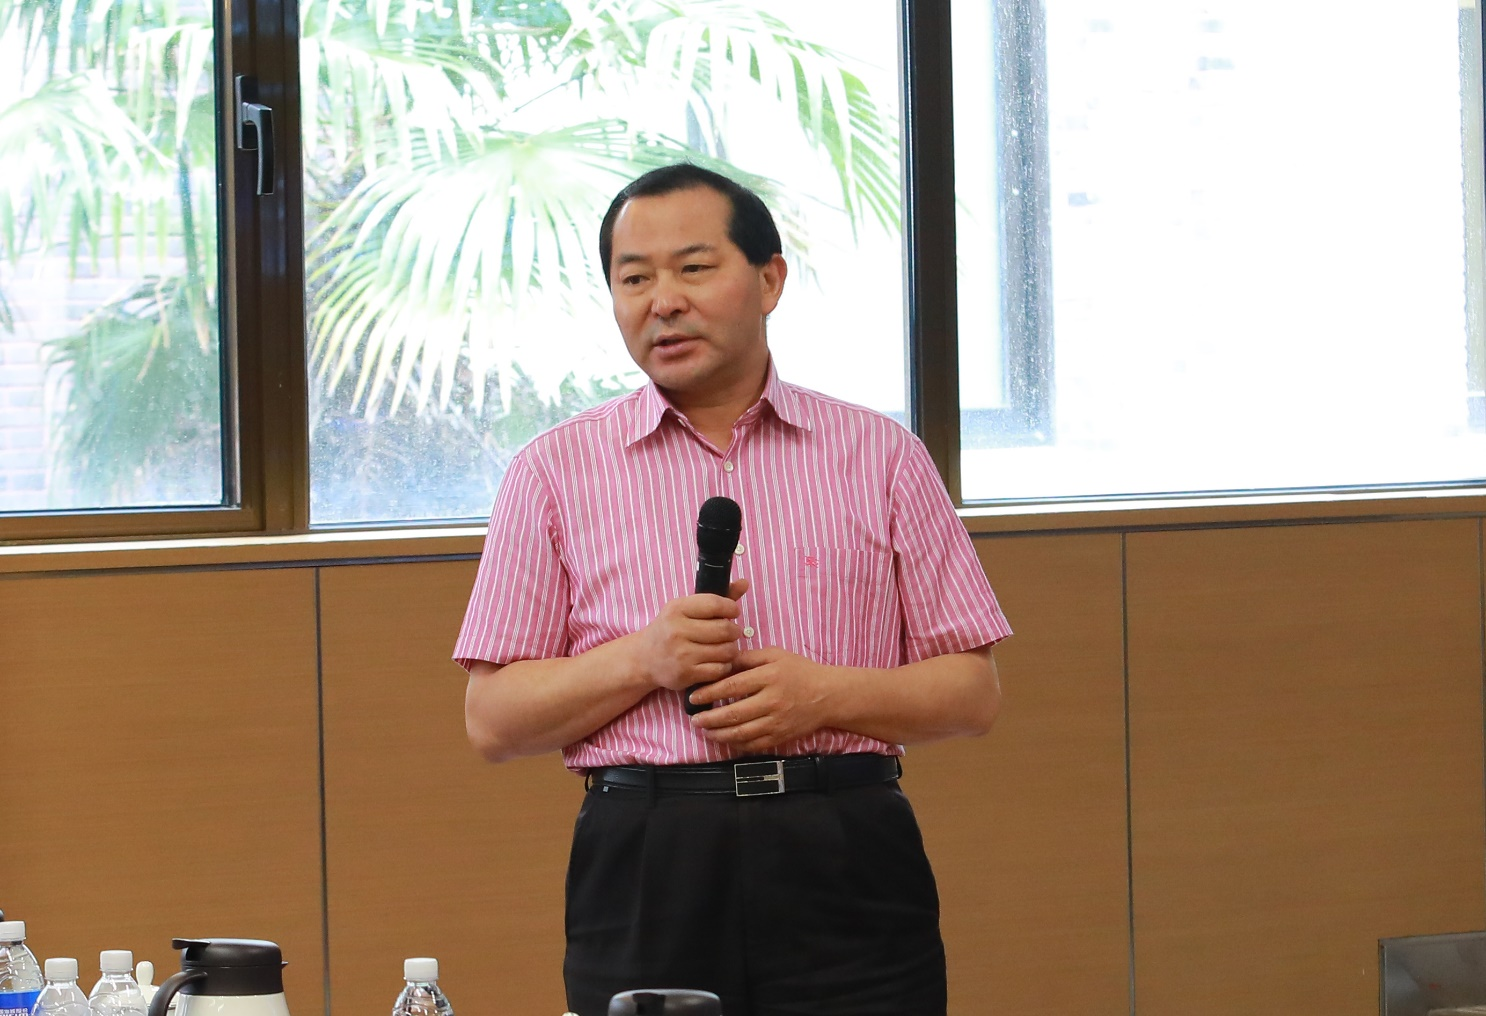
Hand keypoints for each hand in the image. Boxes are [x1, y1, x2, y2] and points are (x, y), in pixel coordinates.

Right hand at [631, 579, 748, 691]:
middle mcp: (677, 631)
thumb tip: (745, 583)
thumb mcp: (686, 609)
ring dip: (731, 649)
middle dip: (733, 631)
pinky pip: (720, 669)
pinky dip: (724, 665)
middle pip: (725, 629)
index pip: (716, 604)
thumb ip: (717, 598)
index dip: (731, 608)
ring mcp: (681, 654)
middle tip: (729, 633)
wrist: (644, 658)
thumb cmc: (671, 629)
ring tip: (723, 647)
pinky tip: (717, 661)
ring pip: (726, 650)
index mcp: (677, 609)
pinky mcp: (686, 674)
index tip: (732, 612)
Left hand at [687, 646, 832, 752]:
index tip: (694, 697)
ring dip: (718, 734)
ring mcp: (776, 722)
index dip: (709, 693)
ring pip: (741, 733)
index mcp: (769, 677)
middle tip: (694, 719)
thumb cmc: (799, 671)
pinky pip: (753, 745)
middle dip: (709, 718)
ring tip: (705, 731)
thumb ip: (748, 658)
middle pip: (733, 714)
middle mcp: (772, 701)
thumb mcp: (775, 654)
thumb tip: (721, 663)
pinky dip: (735, 744)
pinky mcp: (780, 737)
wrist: (828, 695)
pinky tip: (725, 739)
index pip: (732, 686)